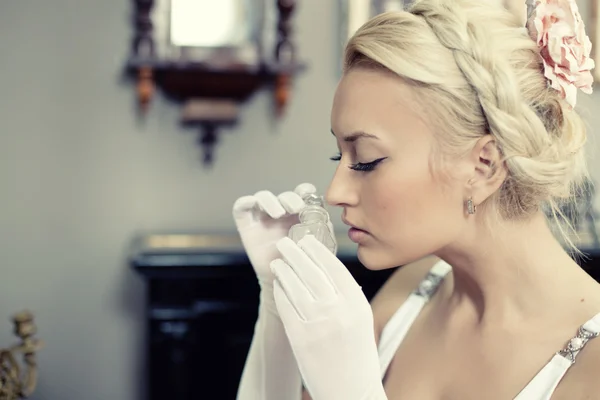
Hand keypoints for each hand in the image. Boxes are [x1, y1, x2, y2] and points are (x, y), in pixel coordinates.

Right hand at [233, 183, 326, 290]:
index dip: (305, 190)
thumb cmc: (301, 263)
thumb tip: (326, 219)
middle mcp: (281, 212)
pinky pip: (241, 205)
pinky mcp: (246, 223)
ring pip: (264, 196)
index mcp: (299, 214)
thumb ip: (324, 231)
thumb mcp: (317, 246)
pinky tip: (254, 205)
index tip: (310, 198)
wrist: (283, 282)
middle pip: (284, 195)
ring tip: (279, 213)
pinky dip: (246, 201)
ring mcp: (262, 217)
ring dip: (271, 200)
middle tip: (297, 208)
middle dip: (291, 198)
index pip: (302, 193)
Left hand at [271, 236, 386, 399]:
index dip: (317, 251)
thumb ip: (347, 296)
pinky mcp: (300, 338)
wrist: (350, 392)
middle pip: (312, 271)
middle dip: (295, 253)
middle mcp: (339, 311)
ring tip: (278, 261)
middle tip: (285, 242)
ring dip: (284, 270)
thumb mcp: (361, 321)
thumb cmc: (357, 356)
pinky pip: (286, 306)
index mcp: (357, 304)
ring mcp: (318, 324)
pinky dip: (280, 292)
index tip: (307, 241)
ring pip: (295, 286)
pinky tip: (277, 285)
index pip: (334, 267)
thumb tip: (325, 268)